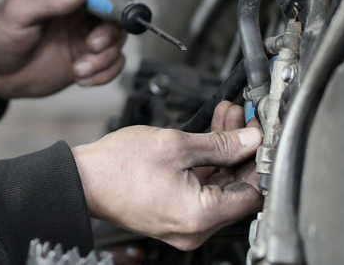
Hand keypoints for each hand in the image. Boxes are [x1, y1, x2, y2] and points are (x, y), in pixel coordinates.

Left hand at [0, 0, 127, 98]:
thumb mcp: (18, 13)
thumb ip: (50, 1)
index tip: (113, 13)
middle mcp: (81, 8)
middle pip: (118, 12)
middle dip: (111, 33)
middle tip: (92, 46)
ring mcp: (86, 34)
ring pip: (118, 41)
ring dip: (105, 59)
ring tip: (79, 69)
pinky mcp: (89, 58)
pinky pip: (113, 64)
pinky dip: (105, 74)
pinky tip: (82, 78)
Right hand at [72, 102, 262, 249]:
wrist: (81, 180)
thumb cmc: (116, 167)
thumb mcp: (176, 145)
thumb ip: (221, 143)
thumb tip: (250, 139)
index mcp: (200, 215)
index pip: (253, 194)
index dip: (260, 161)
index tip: (262, 135)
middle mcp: (196, 228)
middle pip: (238, 189)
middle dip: (243, 150)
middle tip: (245, 120)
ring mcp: (186, 223)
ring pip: (221, 184)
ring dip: (227, 150)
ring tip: (229, 116)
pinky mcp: (177, 214)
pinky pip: (203, 188)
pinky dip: (209, 161)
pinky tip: (213, 132)